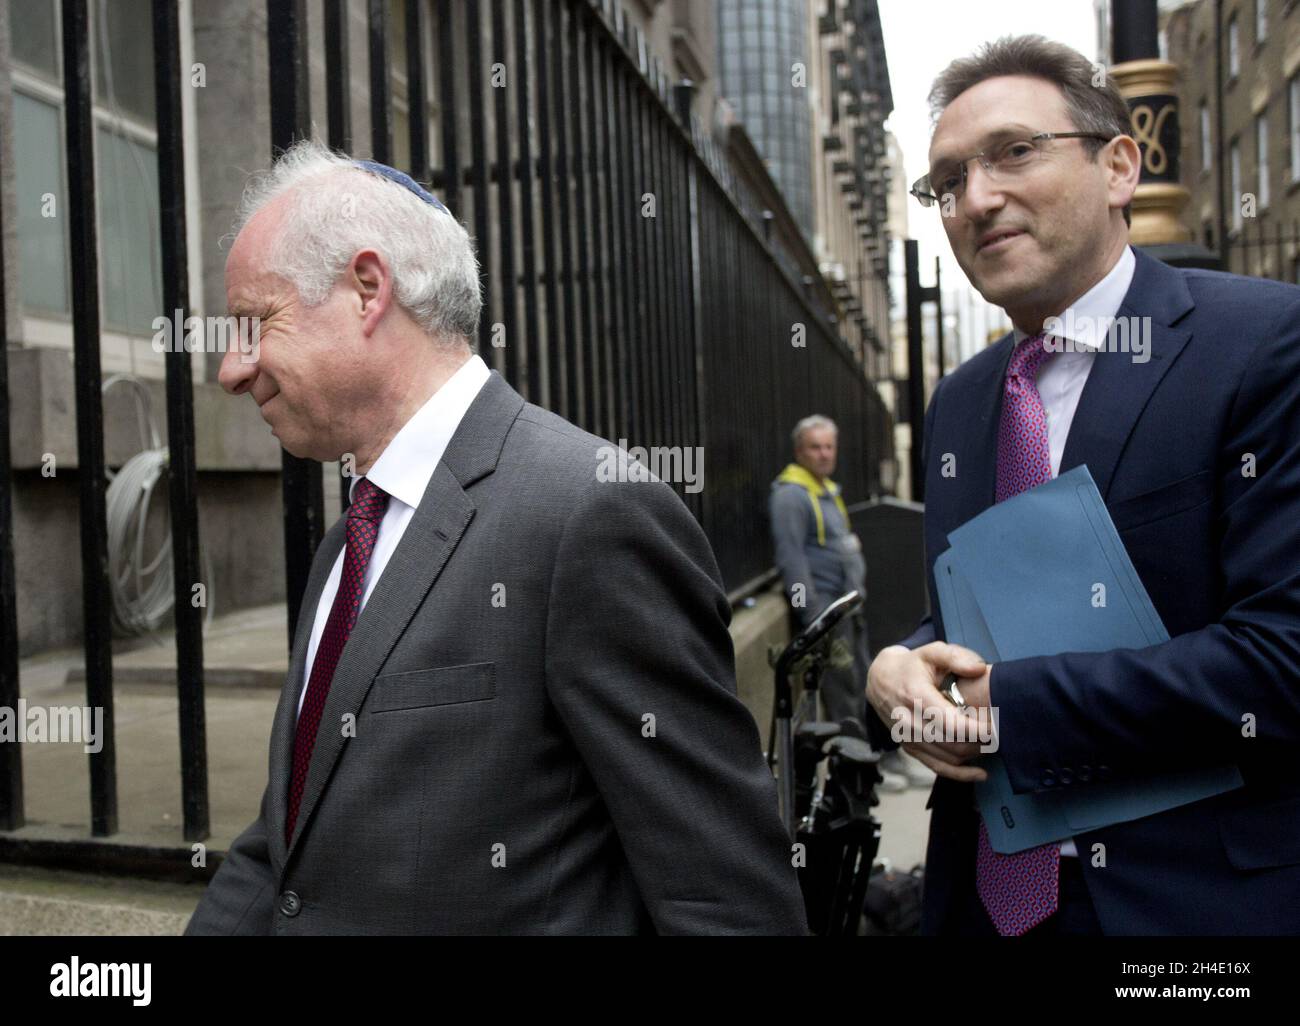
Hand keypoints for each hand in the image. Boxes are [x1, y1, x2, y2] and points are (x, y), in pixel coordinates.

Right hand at [866, 642, 990, 782]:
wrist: (879, 680)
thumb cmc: (912, 665)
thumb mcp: (931, 651)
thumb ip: (956, 656)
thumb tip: (979, 669)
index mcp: (915, 695)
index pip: (950, 722)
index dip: (977, 729)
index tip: (997, 726)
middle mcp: (908, 720)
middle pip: (952, 742)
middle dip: (980, 742)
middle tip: (1001, 734)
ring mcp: (907, 737)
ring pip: (947, 756)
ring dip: (974, 754)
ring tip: (992, 743)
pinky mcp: (909, 748)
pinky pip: (936, 767)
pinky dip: (960, 774)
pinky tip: (980, 774)